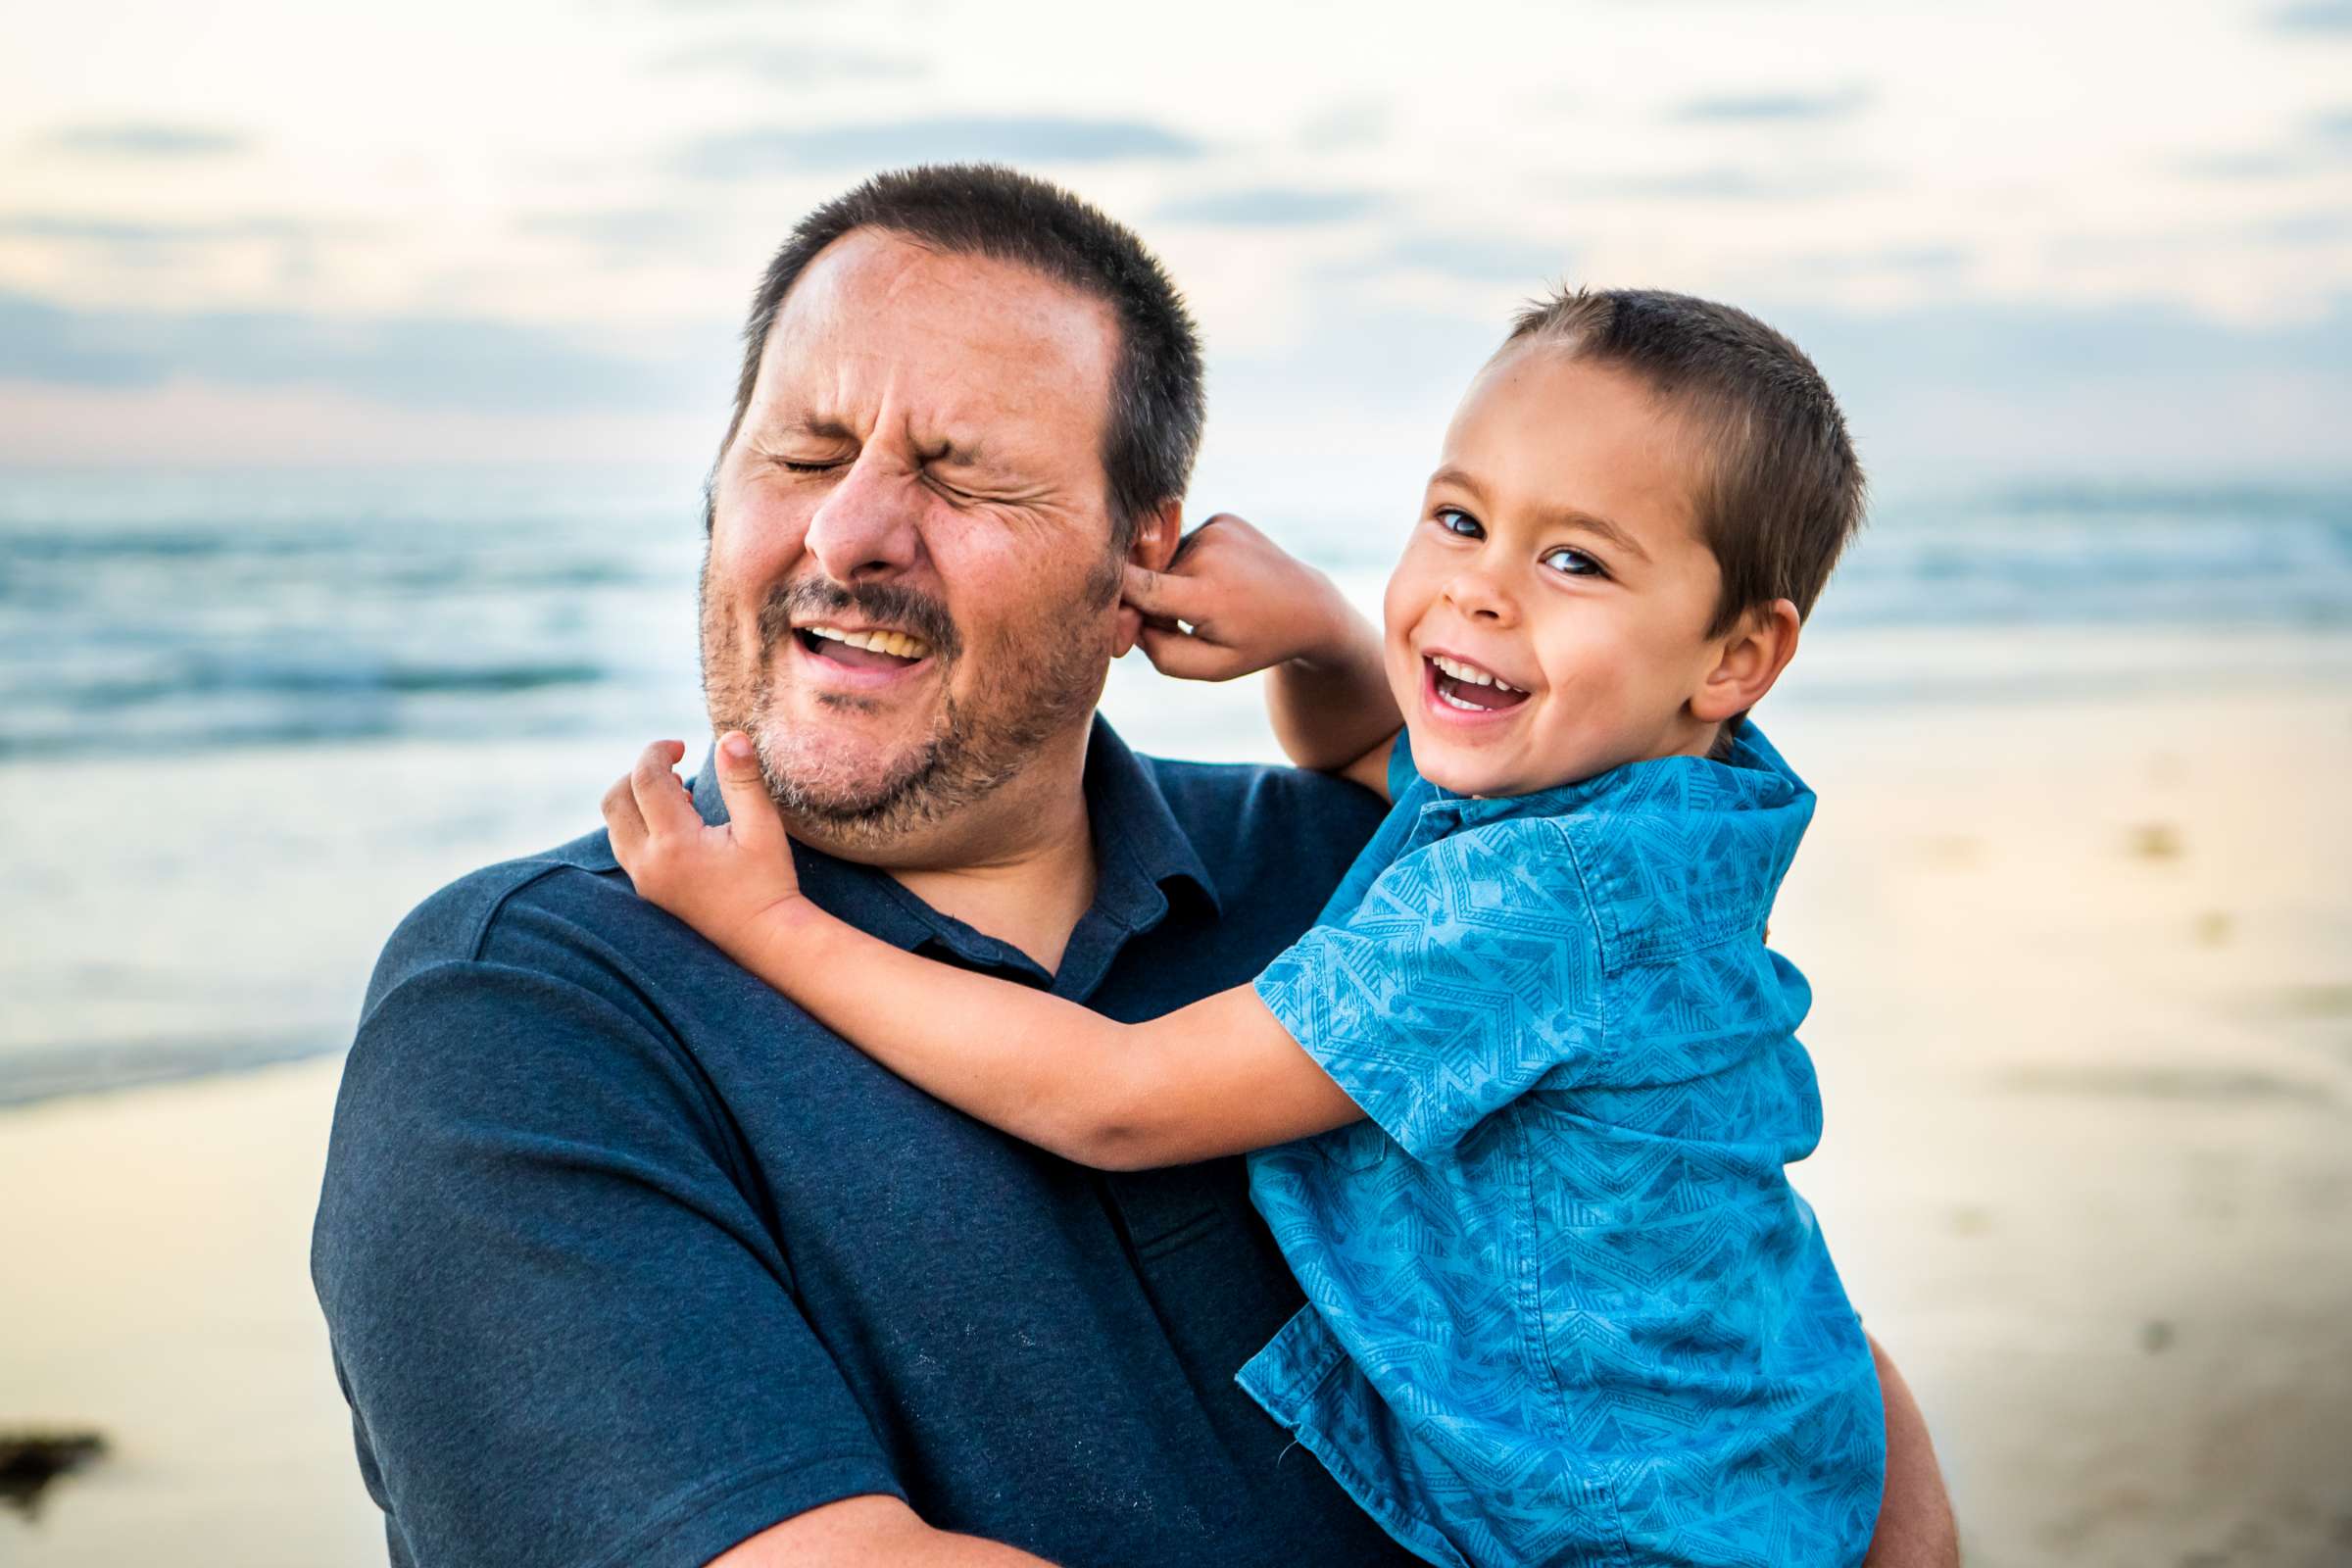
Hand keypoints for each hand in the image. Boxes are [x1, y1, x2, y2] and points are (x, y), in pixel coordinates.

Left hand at [600, 732, 804, 959]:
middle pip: (615, 799)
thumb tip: (731, 736)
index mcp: (675, 843)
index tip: (682, 746)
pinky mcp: (648, 891)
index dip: (658, 752)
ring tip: (677, 792)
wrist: (765, 937)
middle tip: (672, 764)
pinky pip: (624, 845)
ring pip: (614, 824)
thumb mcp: (762, 827)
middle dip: (638, 772)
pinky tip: (675, 822)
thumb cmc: (768, 882)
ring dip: (635, 798)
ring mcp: (644, 880)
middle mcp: (649, 863)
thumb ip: (743, 780)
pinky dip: (638, 822)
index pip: (645, 779)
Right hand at [1121, 513, 1358, 682]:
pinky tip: (1220, 579)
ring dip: (1171, 584)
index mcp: (1208, 595)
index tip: (1094, 600)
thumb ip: (1161, 653)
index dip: (1113, 595)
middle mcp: (1211, 553)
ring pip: (1163, 561)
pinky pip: (1183, 545)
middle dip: (1152, 605)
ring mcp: (1217, 530)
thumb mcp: (1213, 668)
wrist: (1307, 606)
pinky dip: (1189, 565)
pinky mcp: (1221, 519)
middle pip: (1147, 579)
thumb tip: (1126, 616)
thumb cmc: (1256, 643)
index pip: (1138, 586)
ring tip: (1209, 603)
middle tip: (1183, 627)